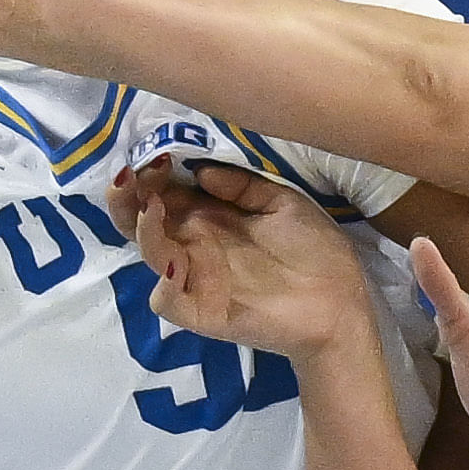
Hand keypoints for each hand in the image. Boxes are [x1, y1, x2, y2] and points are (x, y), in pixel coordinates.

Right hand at [110, 160, 371, 359]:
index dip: (152, 174)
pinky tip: (174, 264)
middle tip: (131, 176)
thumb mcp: (282, 203)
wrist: (342, 306)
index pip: (164, 193)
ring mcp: (196, 280)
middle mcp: (194, 246)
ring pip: (150, 253)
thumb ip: (242, 185)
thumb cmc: (314, 251)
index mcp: (209, 219)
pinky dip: (163, 285)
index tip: (159, 157)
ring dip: (142, 229)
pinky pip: (168, 302)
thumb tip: (200, 170)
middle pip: (142, 221)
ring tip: (151, 205)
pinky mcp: (203, 312)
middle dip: (127, 197)